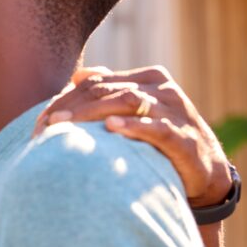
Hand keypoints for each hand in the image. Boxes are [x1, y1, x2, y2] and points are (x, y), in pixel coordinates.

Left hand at [33, 65, 232, 207]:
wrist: (205, 170)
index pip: (98, 81)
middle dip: (73, 106)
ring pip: (129, 101)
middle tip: (47, 123)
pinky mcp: (185, 138)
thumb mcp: (138, 112)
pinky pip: (157, 128)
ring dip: (93, 112)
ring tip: (66, 125)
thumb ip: (111, 92)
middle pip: (108, 90)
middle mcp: (162, 89)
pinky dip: (134, 127)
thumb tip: (78, 76)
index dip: (66, 98)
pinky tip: (111, 128)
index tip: (41, 119)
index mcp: (148, 78)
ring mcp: (175, 111)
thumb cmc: (162, 140)